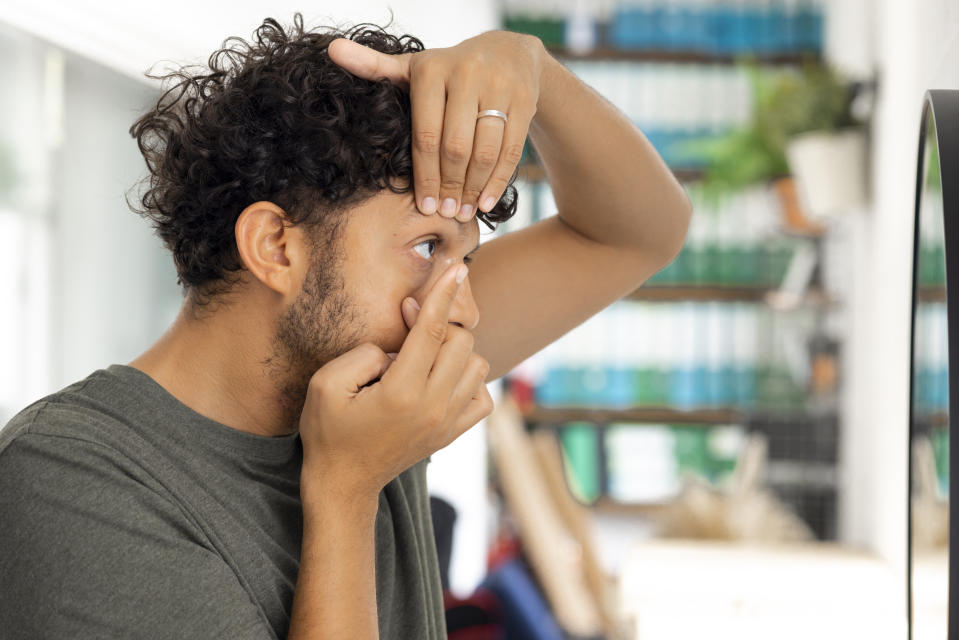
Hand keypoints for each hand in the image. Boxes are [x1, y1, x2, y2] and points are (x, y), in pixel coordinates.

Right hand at [297, 264, 492, 498]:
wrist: (344, 481)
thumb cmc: (329, 430)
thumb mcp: (325, 385)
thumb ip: (362, 354)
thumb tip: (397, 347)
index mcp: (402, 393)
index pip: (433, 331)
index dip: (444, 294)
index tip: (457, 267)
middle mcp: (433, 408)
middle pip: (462, 343)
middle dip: (439, 323)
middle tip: (408, 323)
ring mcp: (448, 423)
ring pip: (477, 365)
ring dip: (455, 351)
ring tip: (423, 356)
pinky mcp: (453, 433)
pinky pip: (482, 396)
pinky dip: (468, 380)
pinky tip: (441, 378)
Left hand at [328, 31, 545, 220]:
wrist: (510, 52)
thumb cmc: (450, 70)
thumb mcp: (414, 67)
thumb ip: (375, 67)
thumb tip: (332, 51)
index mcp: (432, 71)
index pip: (426, 136)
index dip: (425, 175)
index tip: (425, 205)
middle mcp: (467, 75)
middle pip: (455, 147)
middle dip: (450, 185)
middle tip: (446, 212)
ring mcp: (499, 88)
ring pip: (484, 151)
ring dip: (474, 188)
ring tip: (465, 211)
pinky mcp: (524, 102)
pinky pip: (511, 150)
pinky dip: (498, 181)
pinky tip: (486, 202)